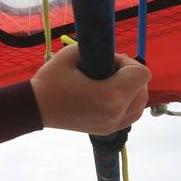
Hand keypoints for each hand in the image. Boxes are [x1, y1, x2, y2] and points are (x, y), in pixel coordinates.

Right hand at [30, 44, 150, 134]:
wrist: (36, 108)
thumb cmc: (51, 80)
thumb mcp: (71, 54)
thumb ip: (98, 50)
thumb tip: (114, 58)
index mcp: (110, 95)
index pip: (142, 74)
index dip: (129, 63)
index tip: (111, 61)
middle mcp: (116, 113)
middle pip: (144, 90)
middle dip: (131, 76)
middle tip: (110, 71)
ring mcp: (113, 125)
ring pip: (140, 105)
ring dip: (132, 90)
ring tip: (112, 83)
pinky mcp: (108, 130)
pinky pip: (131, 116)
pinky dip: (128, 104)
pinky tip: (112, 96)